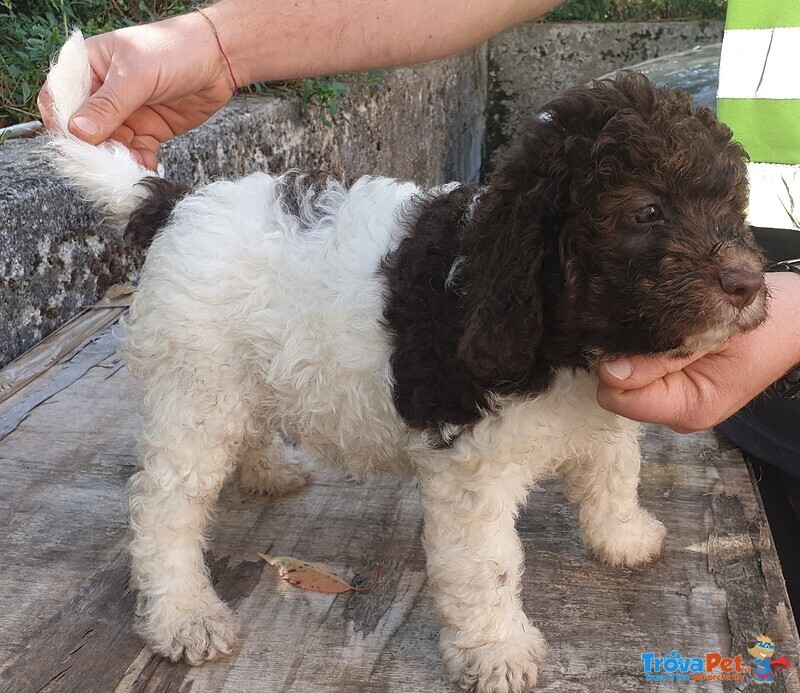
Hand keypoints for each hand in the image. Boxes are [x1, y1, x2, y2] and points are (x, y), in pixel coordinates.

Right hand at [37, 13, 234, 169]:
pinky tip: (147, 165)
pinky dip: (138, 162)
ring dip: (117, 160)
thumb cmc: (174, 51)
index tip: (78, 144)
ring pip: (109, 146)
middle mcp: (102, 93)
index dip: (63, 125)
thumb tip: (78, 131)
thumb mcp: (137, 76)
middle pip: (83, 130)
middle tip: (109, 162)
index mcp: (88, 68)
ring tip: (131, 166)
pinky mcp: (147, 131)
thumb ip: (108, 106)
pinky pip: (134, 153)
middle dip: (94, 149)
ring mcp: (125, 114)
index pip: (59, 100)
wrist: (218, 61)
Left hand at [597, 272, 799, 432]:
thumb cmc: (765, 326)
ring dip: (637, 352)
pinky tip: (667, 332)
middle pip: (618, 390)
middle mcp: (678, 413)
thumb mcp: (716, 333)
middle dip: (626, 358)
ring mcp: (676, 400)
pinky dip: (646, 351)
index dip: (615, 366)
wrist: (797, 319)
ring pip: (627, 379)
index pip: (618, 398)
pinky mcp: (675, 385)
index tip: (630, 334)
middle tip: (654, 325)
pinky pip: (641, 371)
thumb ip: (662, 355)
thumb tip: (609, 372)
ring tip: (667, 326)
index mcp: (690, 408)